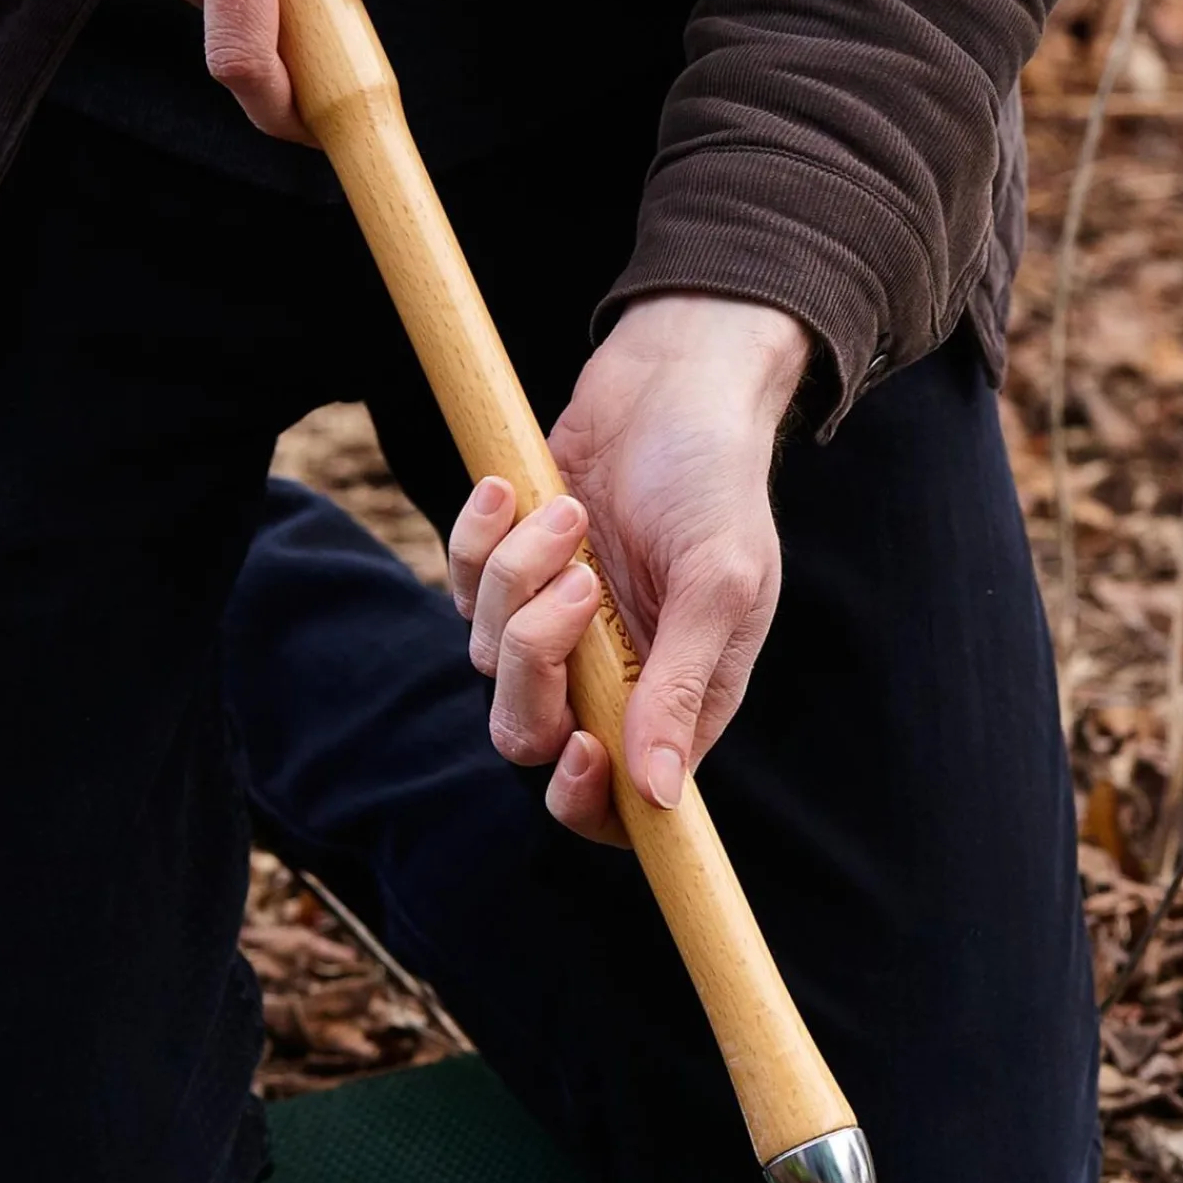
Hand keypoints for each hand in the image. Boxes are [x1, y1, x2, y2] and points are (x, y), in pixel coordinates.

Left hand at [447, 296, 812, 841]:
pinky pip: (461, 588)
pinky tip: (518, 488)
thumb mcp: (720, 583)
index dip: (586, 801)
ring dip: (518, 577)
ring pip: (488, 656)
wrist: (674, 380)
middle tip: (576, 588)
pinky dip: (481, 538)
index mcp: (676, 697)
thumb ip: (682, 688)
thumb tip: (660, 795)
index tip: (578, 746)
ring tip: (571, 512)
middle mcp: (611, 676)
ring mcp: (556, 626)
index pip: (620, 802)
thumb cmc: (717, 479)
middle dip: (535, 665)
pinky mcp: (512, 572)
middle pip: (529, 734)